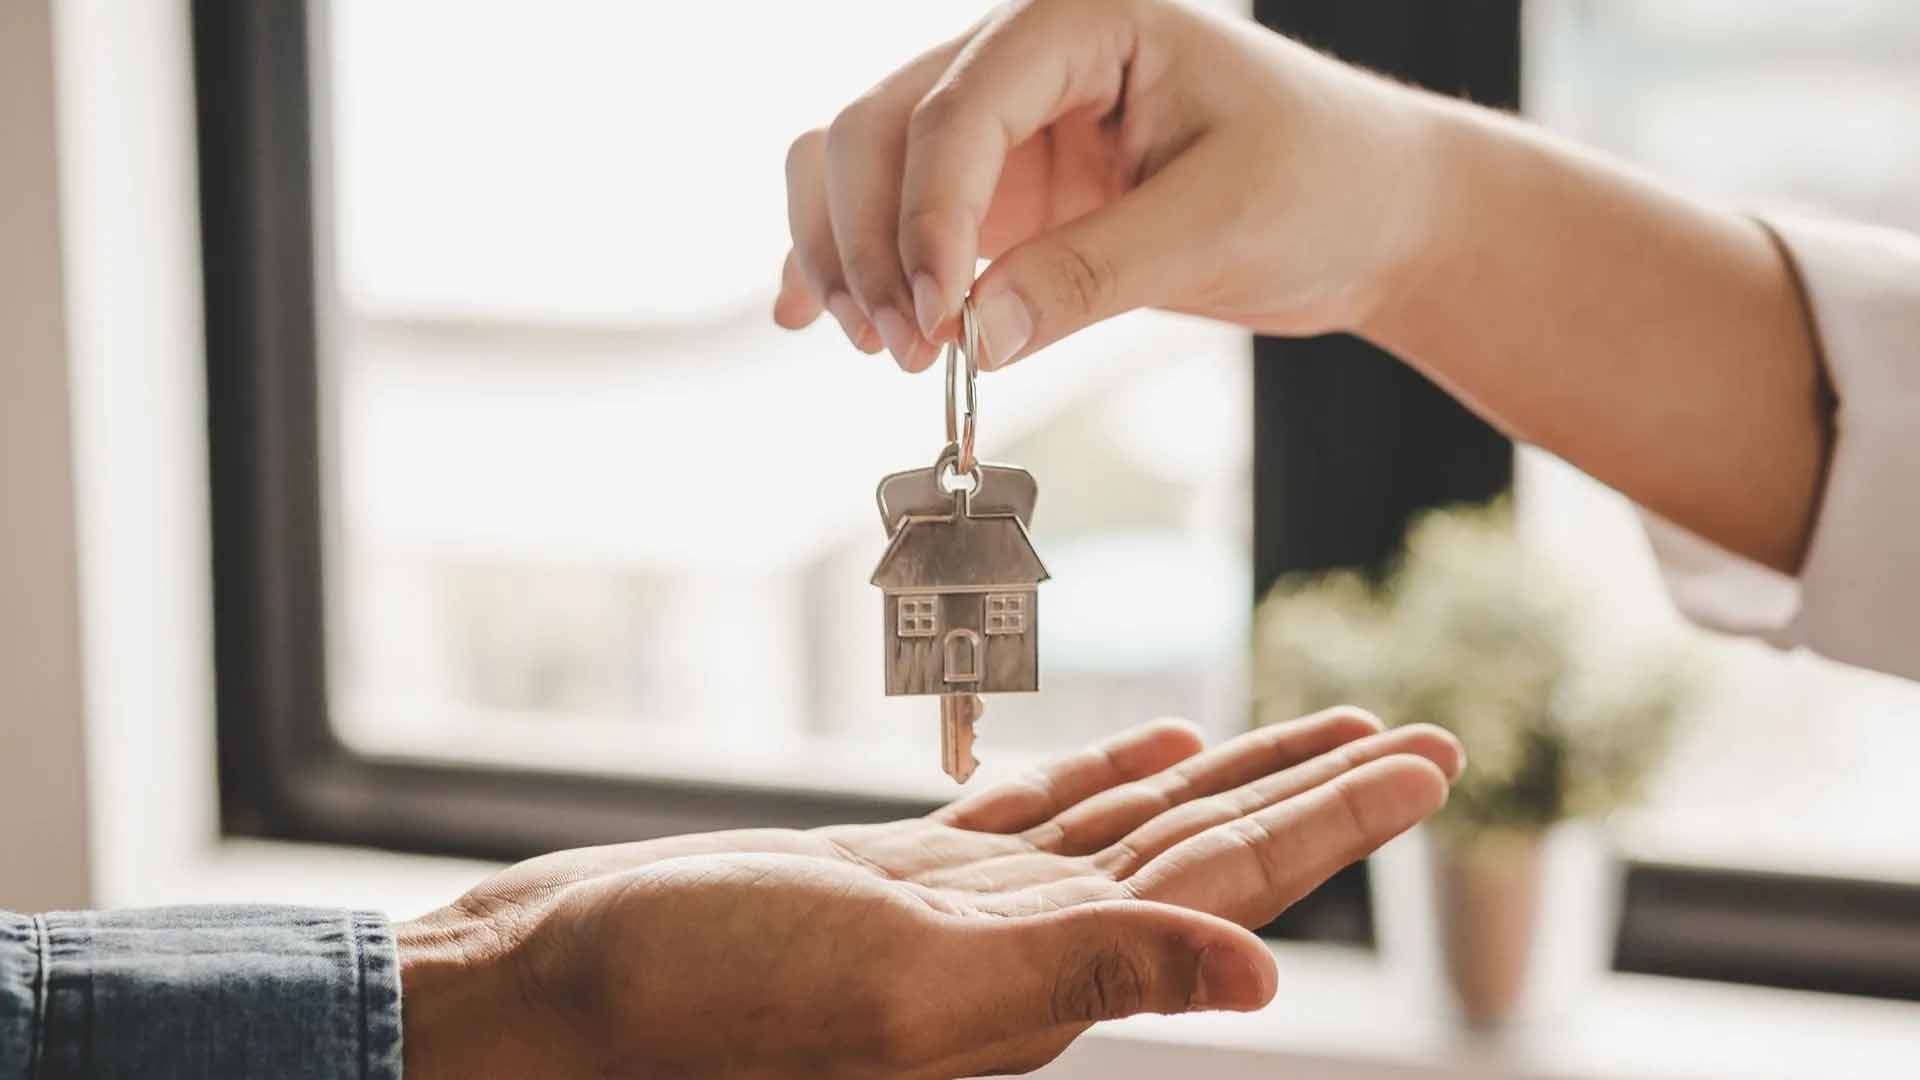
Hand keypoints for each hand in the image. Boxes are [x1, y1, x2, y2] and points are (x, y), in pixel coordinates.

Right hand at [398, 710, 1461, 1077]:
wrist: (560, 988)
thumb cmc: (704, 996)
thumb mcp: (907, 984)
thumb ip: (1090, 973)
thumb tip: (1268, 978)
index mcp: (1050, 977)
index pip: (1230, 880)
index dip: (1338, 819)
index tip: (1432, 755)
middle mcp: (1027, 948)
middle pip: (1205, 849)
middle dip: (1314, 790)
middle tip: (1416, 732)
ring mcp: (961, 909)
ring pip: (1132, 826)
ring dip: (1226, 775)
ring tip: (1311, 730)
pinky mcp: (894, 874)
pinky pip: (1036, 819)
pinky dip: (1104, 777)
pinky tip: (1150, 750)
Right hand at [773, 0, 1440, 369]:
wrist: (1372, 213)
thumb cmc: (1325, 182)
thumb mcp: (1219, 224)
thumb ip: (1092, 275)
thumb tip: (973, 338)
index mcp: (1080, 19)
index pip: (958, 107)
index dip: (928, 216)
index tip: (935, 317)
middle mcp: (1021, 58)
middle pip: (878, 127)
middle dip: (870, 241)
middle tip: (905, 350)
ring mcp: (1002, 128)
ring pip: (858, 163)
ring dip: (841, 252)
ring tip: (879, 346)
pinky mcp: (1001, 194)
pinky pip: (893, 215)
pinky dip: (844, 259)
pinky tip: (801, 314)